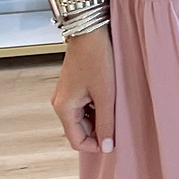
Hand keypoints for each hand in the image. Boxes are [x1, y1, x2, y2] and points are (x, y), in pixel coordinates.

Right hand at [52, 27, 115, 154]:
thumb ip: (106, 123)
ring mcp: (65, 95)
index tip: (114, 141)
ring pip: (82, 119)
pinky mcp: (72, 88)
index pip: (76, 142)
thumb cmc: (97, 59)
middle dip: (98, 131)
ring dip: (98, 119)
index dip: (96, 146)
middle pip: (79, 131)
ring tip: (114, 105)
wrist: (89, 31)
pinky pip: (83, 107)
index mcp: (64, 108)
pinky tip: (108, 98)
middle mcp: (60, 104)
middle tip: (118, 120)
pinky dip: (96, 108)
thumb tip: (106, 147)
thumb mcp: (106, 95)